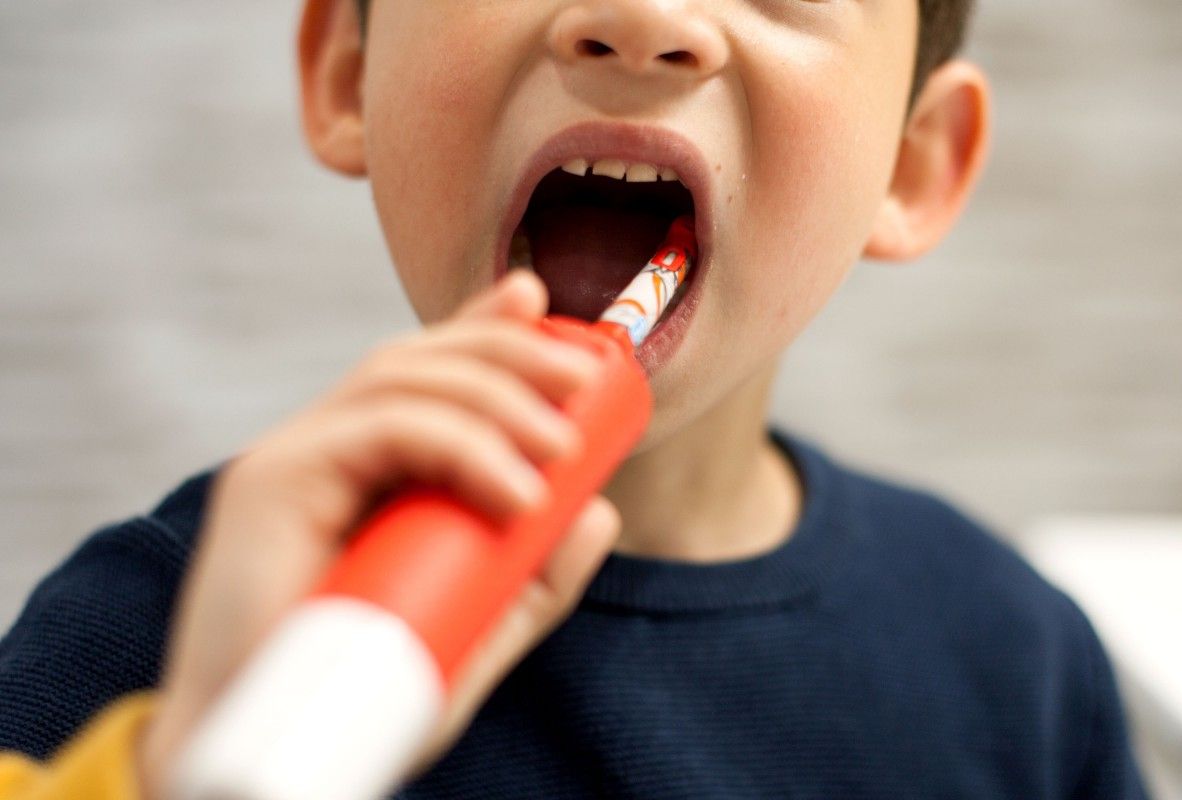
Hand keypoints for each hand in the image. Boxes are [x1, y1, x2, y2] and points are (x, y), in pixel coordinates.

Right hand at [137, 270, 620, 797]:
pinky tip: (518, 489)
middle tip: (585, 375)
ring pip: (402, 377)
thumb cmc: (360, 700)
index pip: (423, 374)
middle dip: (508, 351)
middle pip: (418, 360)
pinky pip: (382, 427)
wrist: (267, 762)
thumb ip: (534, 576)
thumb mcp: (475, 630)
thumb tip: (599, 512)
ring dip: (498, 396)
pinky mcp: (272, 480)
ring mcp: (293, 458)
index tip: (541, 303)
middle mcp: (322, 450)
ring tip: (563, 447)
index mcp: (360, 471)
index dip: (480, 328)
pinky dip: (460, 444)